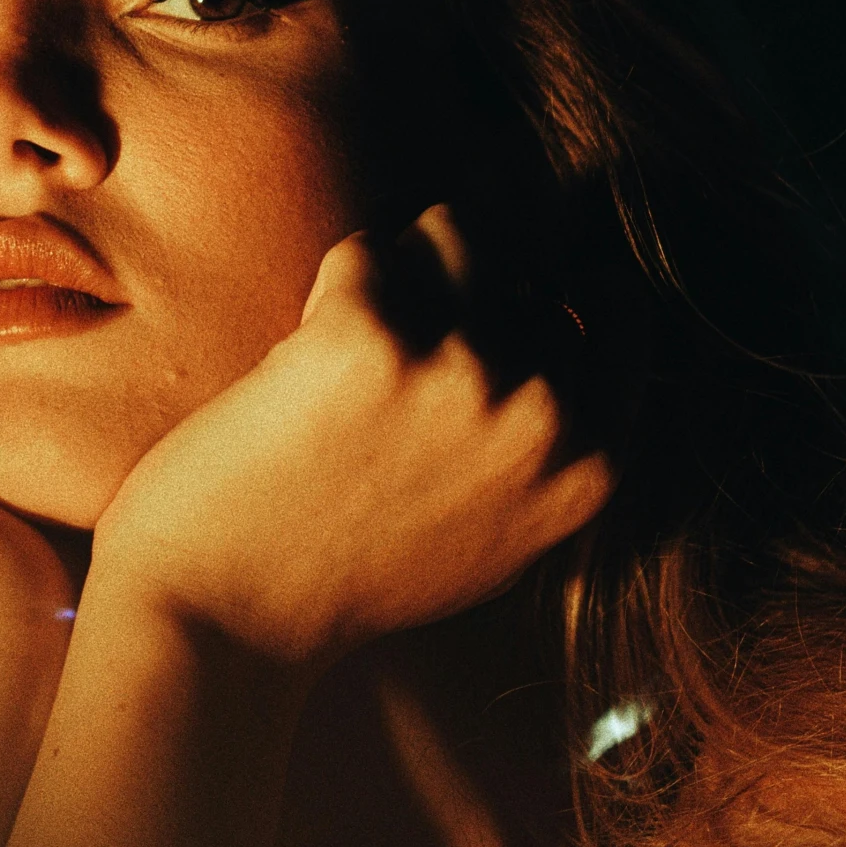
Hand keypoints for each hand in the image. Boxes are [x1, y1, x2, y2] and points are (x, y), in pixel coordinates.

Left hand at [91, 207, 615, 671]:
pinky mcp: (365, 335)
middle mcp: (537, 417)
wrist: (227, 617)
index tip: (515, 291)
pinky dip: (334, 285)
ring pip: (454, 229)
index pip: (618, 315)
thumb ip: (548, 445)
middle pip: (526, 268)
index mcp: (585, 468)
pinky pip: (366, 249)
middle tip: (401, 344)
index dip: (561, 289)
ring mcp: (457, 371)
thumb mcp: (502, 537)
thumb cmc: (354, 580)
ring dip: (405, 263)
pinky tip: (309, 349)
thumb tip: (567, 323)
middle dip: (464, 286)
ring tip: (363, 332)